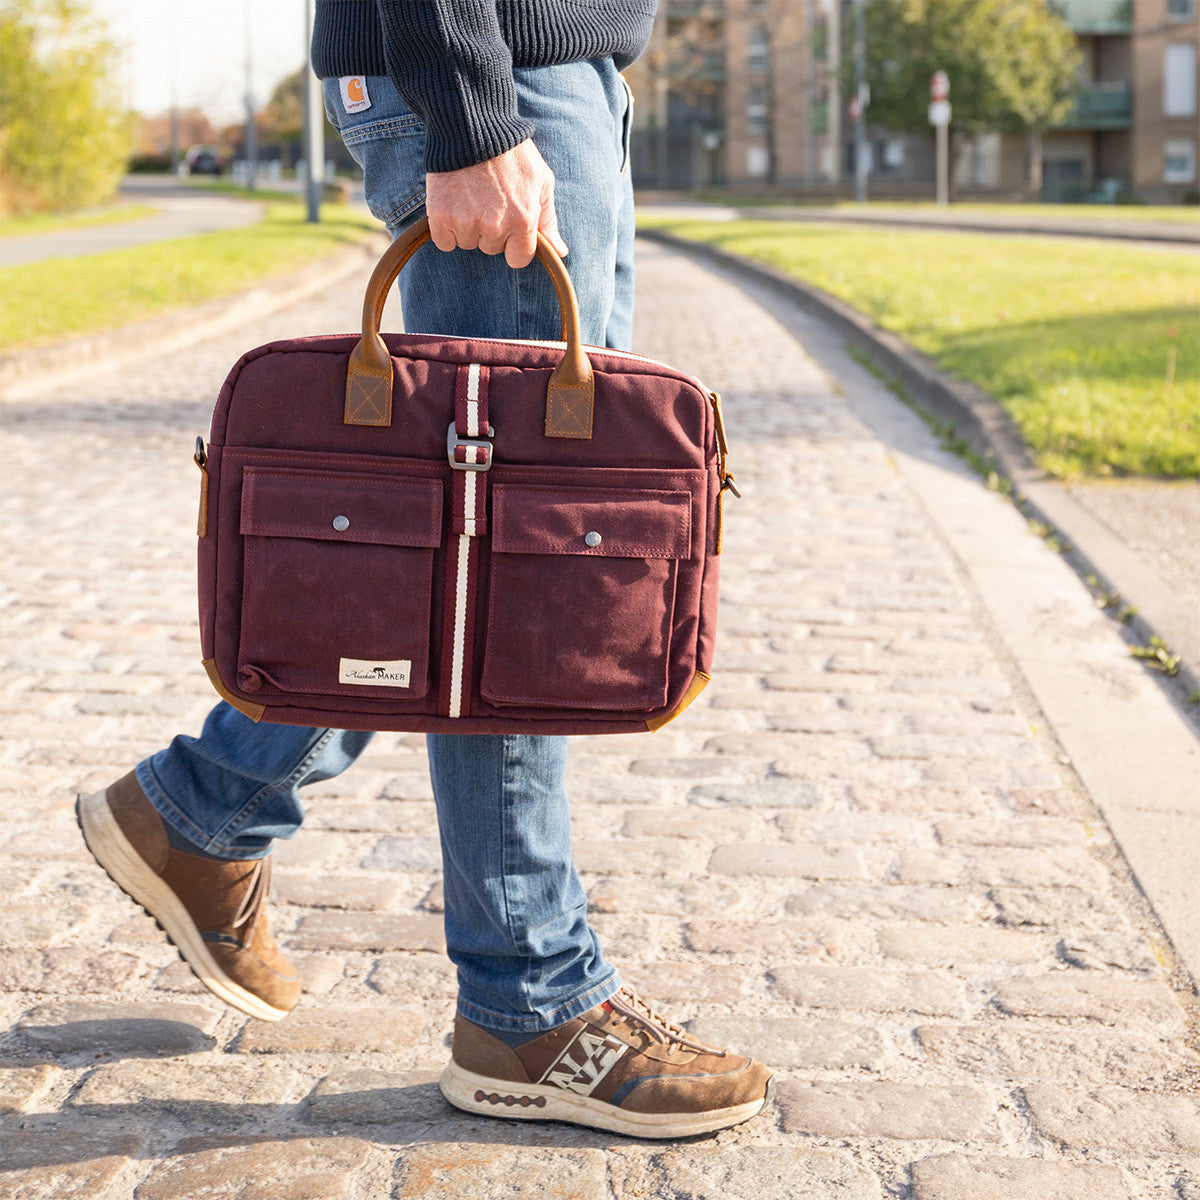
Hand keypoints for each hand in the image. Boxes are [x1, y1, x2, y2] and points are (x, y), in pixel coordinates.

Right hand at [425, 139, 567, 268]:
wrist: (473, 126)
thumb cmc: (513, 154)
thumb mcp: (541, 182)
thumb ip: (549, 221)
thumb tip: (560, 252)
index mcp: (522, 220)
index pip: (518, 259)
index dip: (514, 244)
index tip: (509, 226)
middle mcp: (494, 226)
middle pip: (491, 249)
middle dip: (491, 231)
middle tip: (488, 200)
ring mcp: (466, 222)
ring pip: (468, 243)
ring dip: (468, 227)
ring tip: (471, 196)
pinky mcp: (441, 216)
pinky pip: (445, 242)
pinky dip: (447, 229)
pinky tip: (453, 205)